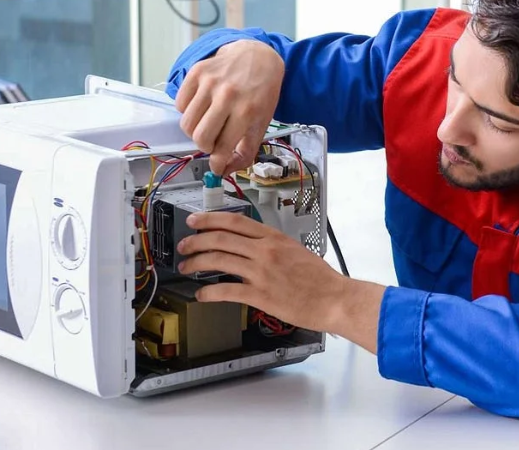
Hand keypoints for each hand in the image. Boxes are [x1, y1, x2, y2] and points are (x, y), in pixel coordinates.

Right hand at [174, 39, 284, 174]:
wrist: (258, 57)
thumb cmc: (261, 92)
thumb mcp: (262, 122)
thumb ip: (247, 150)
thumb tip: (225, 170)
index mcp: (246, 111)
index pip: (222, 148)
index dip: (216, 164)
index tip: (216, 166)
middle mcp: (227, 95)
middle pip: (199, 137)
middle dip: (205, 147)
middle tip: (213, 142)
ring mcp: (210, 82)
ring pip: (186, 123)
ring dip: (195, 130)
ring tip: (207, 124)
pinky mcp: (196, 72)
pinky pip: (179, 104)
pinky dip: (187, 111)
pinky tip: (202, 107)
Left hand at [175, 211, 384, 349]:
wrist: (335, 299)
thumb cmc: (321, 279)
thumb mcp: (296, 251)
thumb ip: (273, 247)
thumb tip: (253, 248)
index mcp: (274, 238)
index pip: (235, 221)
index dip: (210, 219)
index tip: (195, 220)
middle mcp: (265, 252)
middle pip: (221, 238)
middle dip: (196, 241)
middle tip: (184, 245)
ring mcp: (262, 273)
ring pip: (219, 260)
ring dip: (197, 263)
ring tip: (186, 267)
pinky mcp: (260, 295)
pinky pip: (227, 291)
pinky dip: (209, 293)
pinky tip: (201, 295)